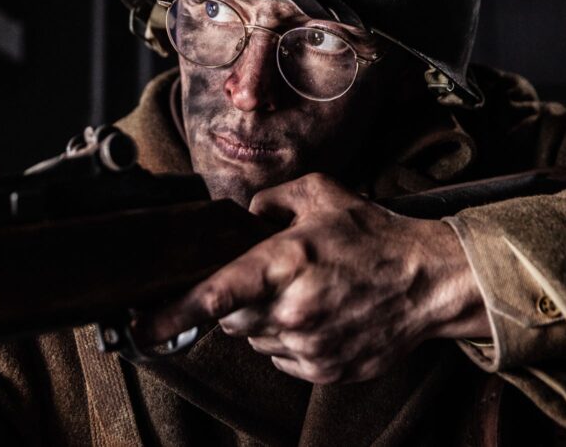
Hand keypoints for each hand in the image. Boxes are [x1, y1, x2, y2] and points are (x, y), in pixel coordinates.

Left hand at [134, 173, 490, 383]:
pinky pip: (281, 358)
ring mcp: (308, 346)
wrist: (427, 281)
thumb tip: (237, 217)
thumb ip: (268, 201)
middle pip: (229, 318)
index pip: (216, 295)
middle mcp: (293, 310)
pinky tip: (320, 314)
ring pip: (254, 338)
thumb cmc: (371, 235)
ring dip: (265, 319)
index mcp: (286, 262)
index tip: (139, 328)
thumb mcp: (319, 195)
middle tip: (272, 277)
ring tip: (306, 293)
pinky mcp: (322, 370)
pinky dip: (290, 339)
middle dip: (238, 298)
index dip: (172, 315)